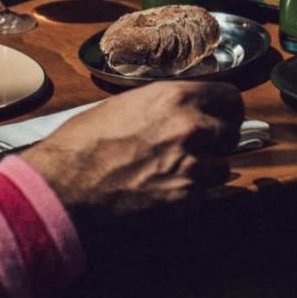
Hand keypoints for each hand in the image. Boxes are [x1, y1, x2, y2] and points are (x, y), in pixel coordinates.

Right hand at [22, 81, 244, 232]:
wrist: (64, 187)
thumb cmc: (82, 146)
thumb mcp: (124, 107)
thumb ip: (163, 107)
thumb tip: (183, 111)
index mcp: (174, 97)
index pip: (230, 97)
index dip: (225, 109)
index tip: (220, 117)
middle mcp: (190, 127)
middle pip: (231, 132)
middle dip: (217, 141)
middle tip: (196, 148)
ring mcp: (193, 165)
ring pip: (223, 167)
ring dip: (206, 171)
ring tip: (174, 173)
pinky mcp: (187, 199)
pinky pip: (206, 195)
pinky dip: (191, 195)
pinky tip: (164, 192)